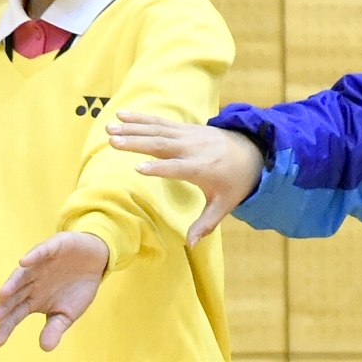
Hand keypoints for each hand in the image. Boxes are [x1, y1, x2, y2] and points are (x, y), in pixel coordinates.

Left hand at [0, 232, 109, 349]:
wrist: (95, 260)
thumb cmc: (76, 288)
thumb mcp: (68, 313)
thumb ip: (55, 328)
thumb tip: (44, 348)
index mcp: (33, 300)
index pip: (15, 315)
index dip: (5, 327)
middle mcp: (31, 283)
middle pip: (14, 296)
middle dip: (3, 307)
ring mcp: (39, 266)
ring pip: (22, 275)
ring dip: (12, 283)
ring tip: (1, 294)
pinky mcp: (51, 248)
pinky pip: (40, 252)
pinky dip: (33, 257)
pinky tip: (24, 262)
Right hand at [106, 111, 264, 246]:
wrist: (252, 152)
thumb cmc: (234, 183)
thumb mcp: (223, 206)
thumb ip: (206, 225)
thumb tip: (191, 245)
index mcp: (201, 168)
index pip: (177, 168)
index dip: (159, 168)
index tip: (138, 168)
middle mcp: (193, 148)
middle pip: (161, 145)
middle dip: (136, 142)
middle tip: (113, 141)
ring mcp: (188, 135)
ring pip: (156, 130)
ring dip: (132, 128)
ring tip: (109, 127)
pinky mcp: (185, 128)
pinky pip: (160, 122)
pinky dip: (140, 118)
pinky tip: (122, 115)